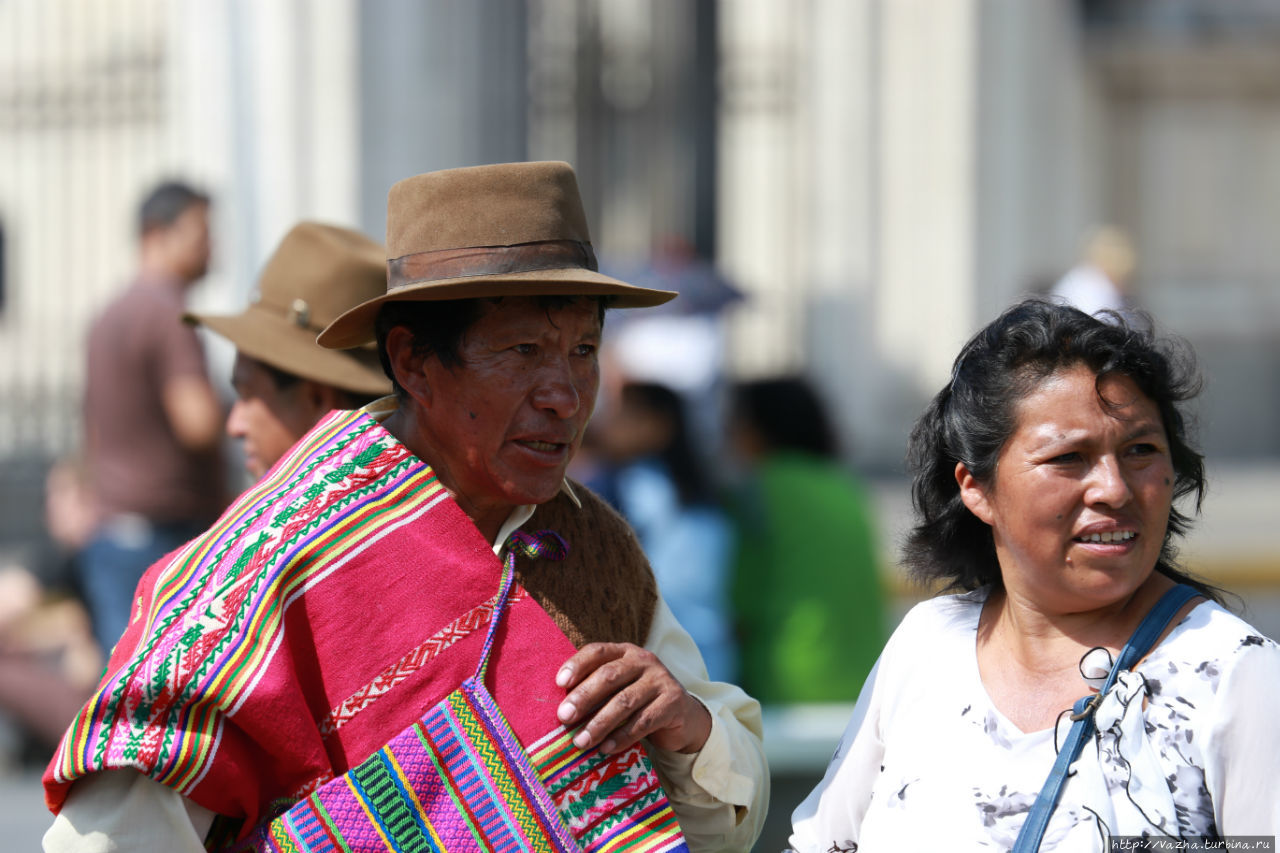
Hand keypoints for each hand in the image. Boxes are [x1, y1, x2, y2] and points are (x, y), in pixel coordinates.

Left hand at [555, 642, 711, 755]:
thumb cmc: (639, 701)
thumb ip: (596, 691)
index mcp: (624, 652)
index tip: (560, 683)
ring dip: (600, 723)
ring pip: (625, 701)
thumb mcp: (619, 689)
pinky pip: (643, 721)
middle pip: (609, 676)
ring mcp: (660, 680)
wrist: (683, 716)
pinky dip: (622, 736)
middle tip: (564, 717)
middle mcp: (643, 660)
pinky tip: (606, 748)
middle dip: (584, 697)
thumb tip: (561, 712)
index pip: (597, 651)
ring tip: (581, 741)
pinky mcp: (673, 702)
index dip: (577, 665)